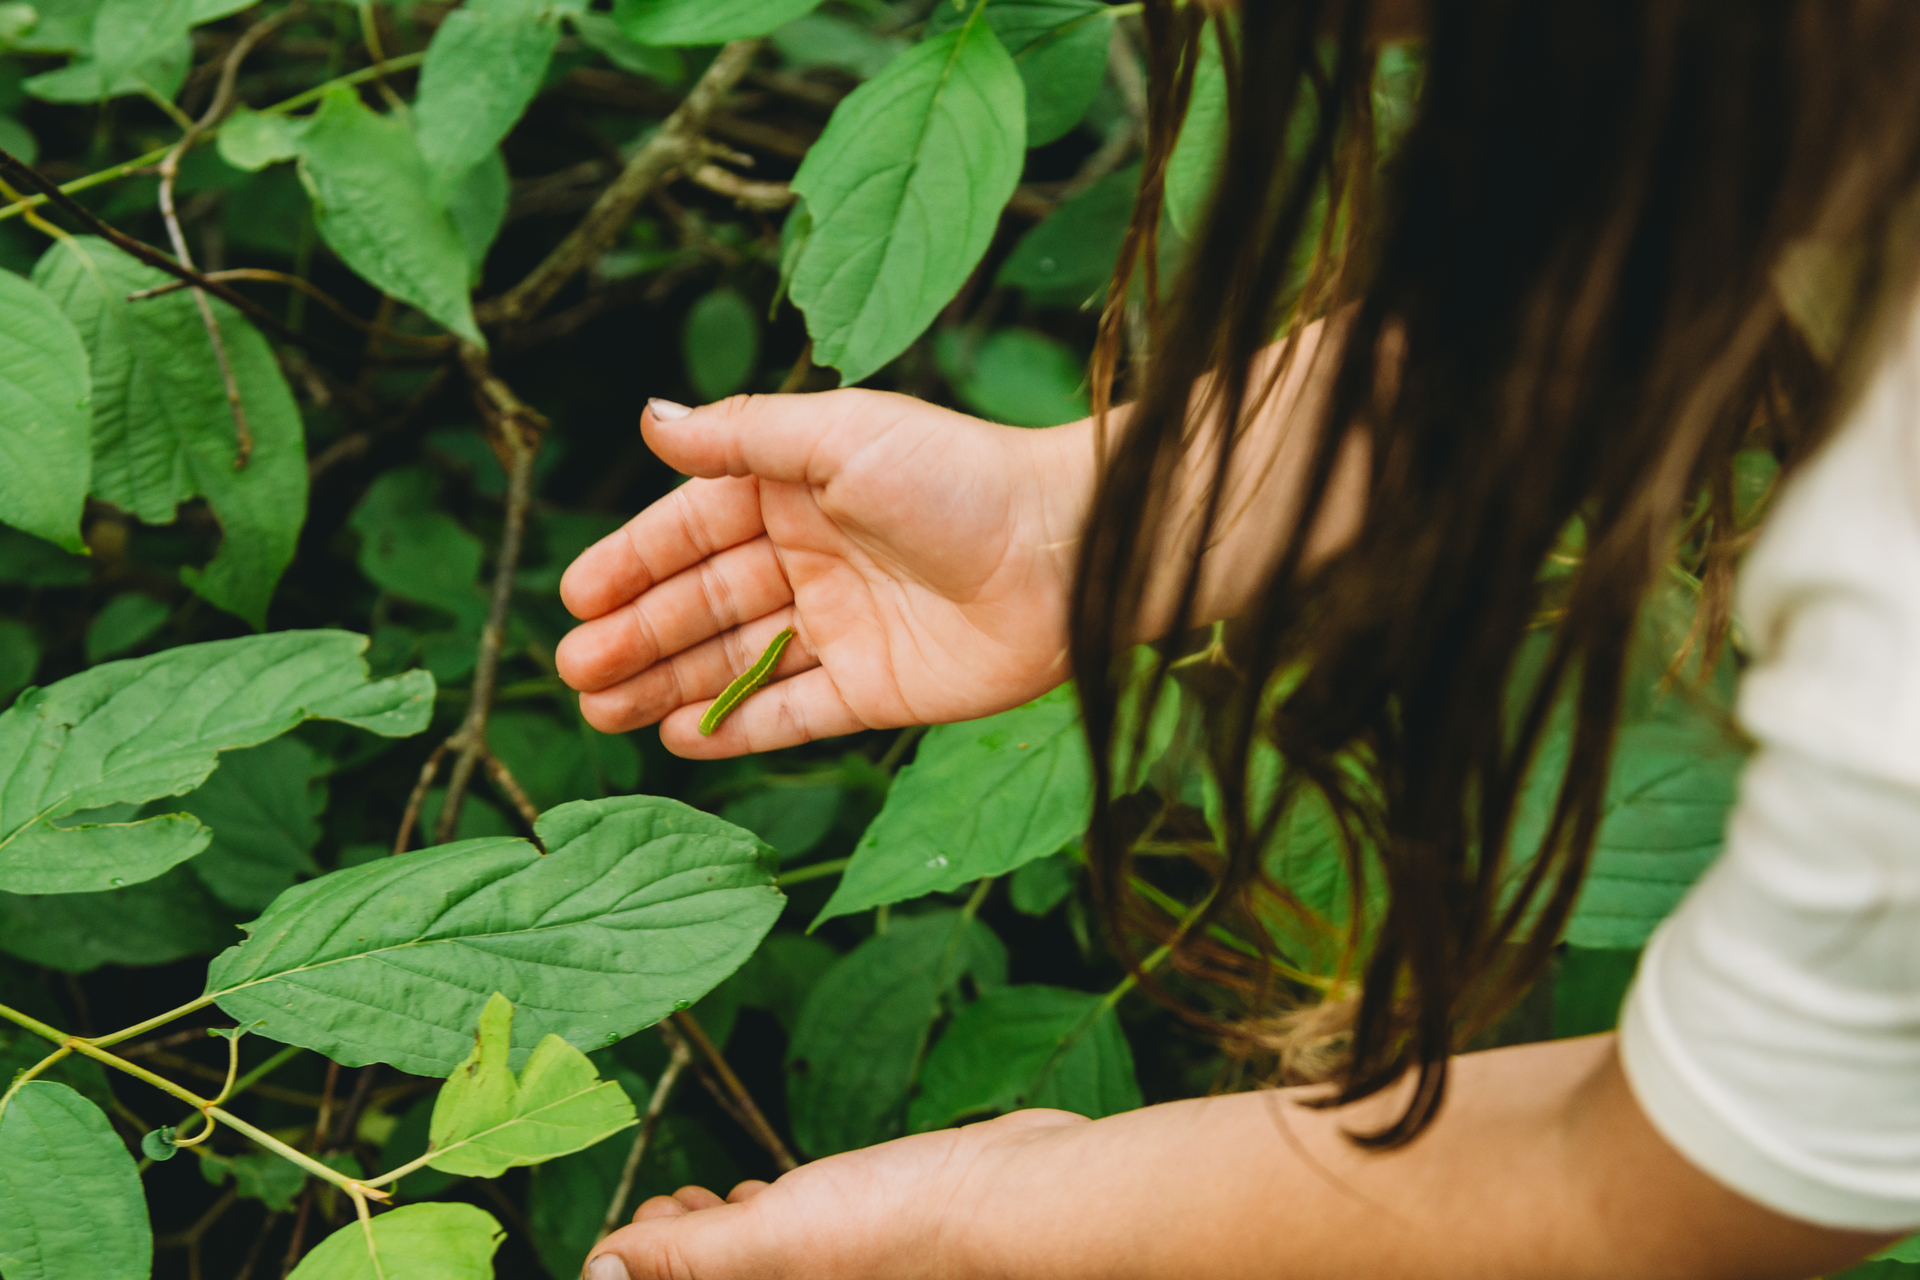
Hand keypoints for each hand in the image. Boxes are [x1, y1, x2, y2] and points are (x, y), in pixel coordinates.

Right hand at [556, 390, 1092, 756]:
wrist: (1068, 552)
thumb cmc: (958, 476)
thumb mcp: (841, 435)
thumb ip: (744, 435)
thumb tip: (649, 415)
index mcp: (799, 489)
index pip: (693, 528)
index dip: (632, 562)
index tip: (574, 597)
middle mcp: (815, 557)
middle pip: (705, 602)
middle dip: (635, 634)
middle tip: (573, 669)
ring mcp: (844, 627)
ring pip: (735, 661)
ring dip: (667, 684)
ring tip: (600, 711)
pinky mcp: (877, 689)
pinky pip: (792, 713)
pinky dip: (737, 726)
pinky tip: (679, 740)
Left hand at [585, 1110, 1087, 1279]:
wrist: (1013, 1198)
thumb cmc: (899, 1227)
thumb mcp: (770, 1238)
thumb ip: (684, 1258)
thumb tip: (599, 1266)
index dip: (640, 1276)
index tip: (616, 1240)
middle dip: (671, 1257)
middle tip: (652, 1214)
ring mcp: (835, 1276)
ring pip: (752, 1268)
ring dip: (709, 1238)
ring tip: (689, 1203)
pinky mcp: (863, 1244)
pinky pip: (793, 1246)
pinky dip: (760, 1223)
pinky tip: (753, 1195)